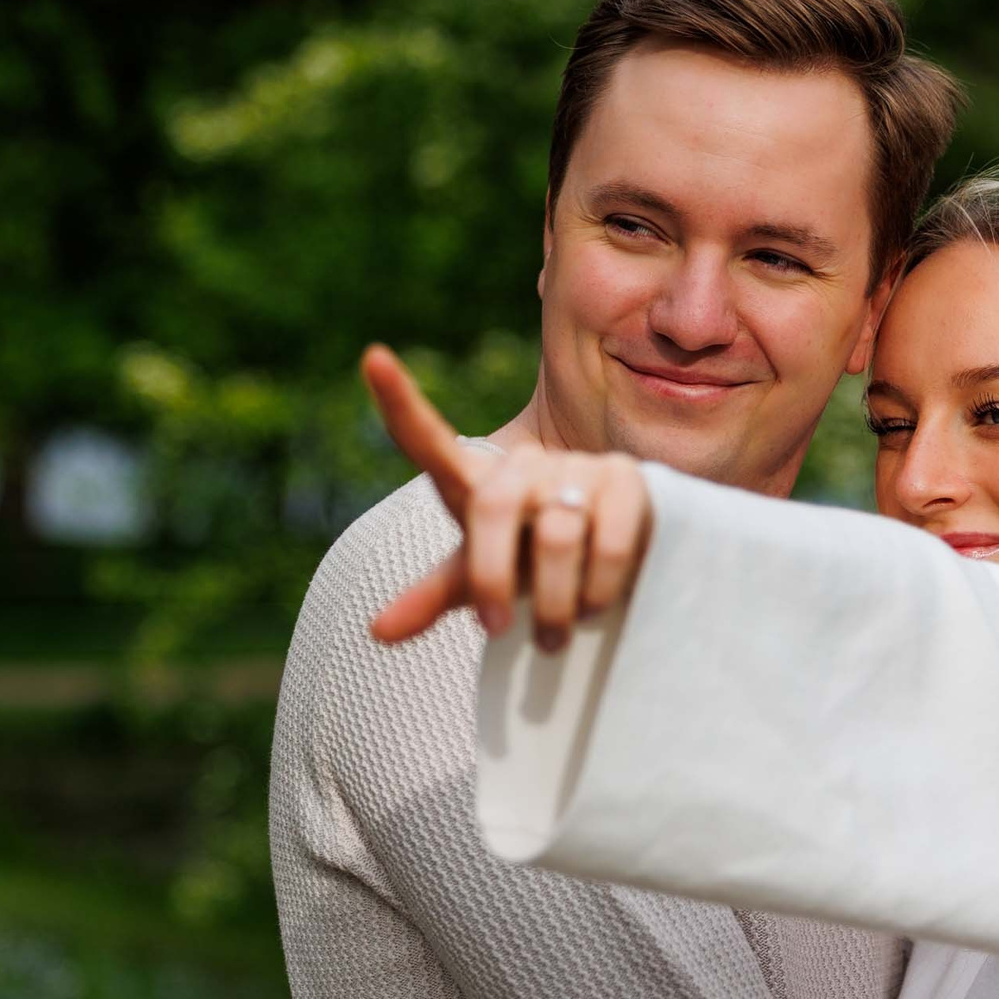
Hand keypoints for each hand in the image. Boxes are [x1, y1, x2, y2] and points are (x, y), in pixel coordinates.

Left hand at [361, 345, 651, 650]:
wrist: (620, 557)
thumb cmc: (533, 562)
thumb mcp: (482, 578)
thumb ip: (434, 596)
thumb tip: (376, 632)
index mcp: (476, 481)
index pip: (428, 440)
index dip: (399, 402)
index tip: (373, 359)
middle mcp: (522, 464)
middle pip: (493, 505)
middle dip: (490, 576)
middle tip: (495, 629)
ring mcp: (576, 465)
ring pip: (555, 535)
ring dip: (552, 601)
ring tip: (551, 639)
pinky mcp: (626, 480)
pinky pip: (608, 541)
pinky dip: (597, 588)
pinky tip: (594, 611)